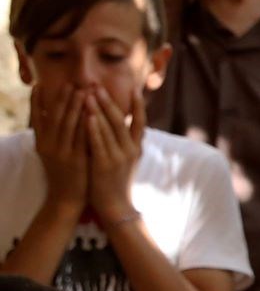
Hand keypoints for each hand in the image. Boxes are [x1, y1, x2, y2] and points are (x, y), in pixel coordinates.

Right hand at [28, 82, 88, 209]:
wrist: (66, 200)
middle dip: (63, 98)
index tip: (39, 84)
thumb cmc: (62, 174)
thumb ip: (49, 135)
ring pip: (68, 125)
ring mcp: (62, 153)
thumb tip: (49, 115)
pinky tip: (92, 113)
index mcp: (40, 142)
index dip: (37, 100)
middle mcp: (49, 146)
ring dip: (75, 106)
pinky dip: (87, 124)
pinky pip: (82, 138)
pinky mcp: (77, 161)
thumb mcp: (50, 153)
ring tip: (82, 90)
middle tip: (70, 82)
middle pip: (55, 117)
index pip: (37, 116)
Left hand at [83, 85, 144, 221]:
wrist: (115, 205)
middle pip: (121, 120)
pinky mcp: (105, 164)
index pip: (140, 121)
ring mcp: (119, 157)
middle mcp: (130, 150)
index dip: (138, 104)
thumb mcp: (126, 159)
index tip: (134, 87)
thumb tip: (123, 122)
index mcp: (136, 147)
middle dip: (109, 101)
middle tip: (97, 85)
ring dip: (99, 110)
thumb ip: (125, 141)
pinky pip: (99, 143)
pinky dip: (94, 128)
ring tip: (89, 94)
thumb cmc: (116, 180)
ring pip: (109, 129)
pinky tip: (87, 116)